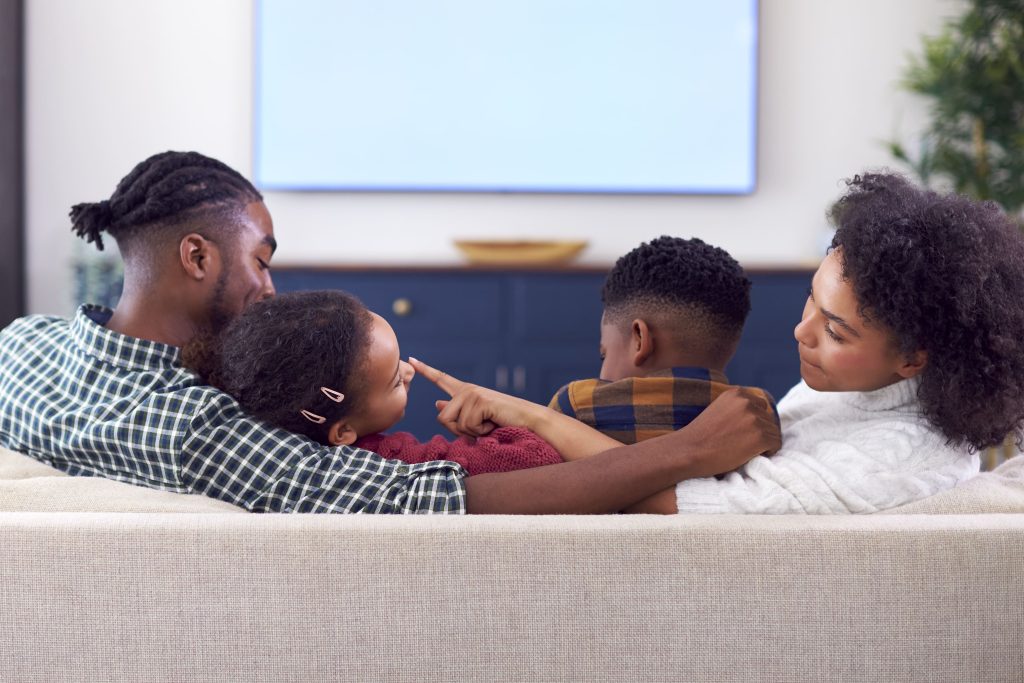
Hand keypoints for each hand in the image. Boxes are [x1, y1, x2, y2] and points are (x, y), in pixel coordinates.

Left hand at [409, 357, 542, 437]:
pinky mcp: (480, 401)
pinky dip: (481, 431)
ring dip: (471, 432)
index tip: (411, 359)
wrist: (527, 420)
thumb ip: (456, 413)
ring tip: (488, 424)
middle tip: (480, 427)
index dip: (425, 371)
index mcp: (465, 392)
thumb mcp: (475, 419)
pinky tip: (493, 423)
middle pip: (442, 417)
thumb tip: (436, 403)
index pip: (441, 379)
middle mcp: (466, 390)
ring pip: (454, 424)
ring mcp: (472, 394)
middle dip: (458, 431)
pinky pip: (468, 426)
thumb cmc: (502, 422)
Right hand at [672, 387, 781, 477]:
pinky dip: (769, 451)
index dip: (754, 421)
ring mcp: (755, 419)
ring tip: (745, 450)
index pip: (761, 405)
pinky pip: (776, 444)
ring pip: (774, 431)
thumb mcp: (719, 410)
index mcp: (737, 393)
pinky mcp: (761, 437)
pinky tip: (752, 455)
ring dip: (764, 442)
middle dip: (760, 431)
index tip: (743, 432)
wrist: (689, 451)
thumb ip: (738, 407)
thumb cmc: (702, 436)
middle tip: (743, 443)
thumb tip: (760, 415)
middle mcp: (748, 402)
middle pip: (769, 418)